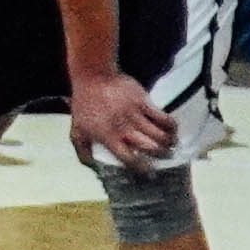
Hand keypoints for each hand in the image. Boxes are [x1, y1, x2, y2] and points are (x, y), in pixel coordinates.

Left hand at [70, 71, 185, 168]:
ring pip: (160, 135)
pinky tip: (173, 129)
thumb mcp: (77, 130)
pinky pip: (164, 117)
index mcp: (108, 137)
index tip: (148, 172)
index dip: (141, 168)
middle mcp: (124, 128)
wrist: (93, 77)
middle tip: (164, 157)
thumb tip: (93, 167)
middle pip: (151, 148)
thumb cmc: (84, 105)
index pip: (129, 159)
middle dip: (161, 155)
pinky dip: (172, 126)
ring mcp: (135, 115)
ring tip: (171, 145)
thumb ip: (83, 151)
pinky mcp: (144, 102)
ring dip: (169, 143)